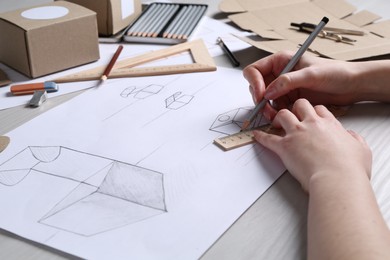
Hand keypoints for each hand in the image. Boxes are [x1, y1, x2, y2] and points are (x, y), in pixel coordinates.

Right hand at [243, 51, 359, 119]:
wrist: (352, 85)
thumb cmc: (336, 72)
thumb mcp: (311, 74)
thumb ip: (288, 81)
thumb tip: (268, 92)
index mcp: (282, 61)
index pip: (256, 70)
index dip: (255, 83)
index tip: (261, 95)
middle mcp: (280, 73)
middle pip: (257, 87)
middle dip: (259, 99)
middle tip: (266, 110)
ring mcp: (284, 87)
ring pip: (265, 100)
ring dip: (267, 109)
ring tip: (275, 116)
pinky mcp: (290, 99)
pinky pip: (275, 108)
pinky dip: (276, 114)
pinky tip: (283, 117)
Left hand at [253, 99, 371, 192]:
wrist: (337, 179)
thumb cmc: (349, 168)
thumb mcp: (361, 149)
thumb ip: (355, 140)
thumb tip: (351, 136)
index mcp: (329, 125)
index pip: (319, 109)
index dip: (314, 111)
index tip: (311, 115)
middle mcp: (312, 125)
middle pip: (300, 105)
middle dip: (295, 108)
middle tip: (292, 114)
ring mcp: (296, 134)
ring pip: (282, 115)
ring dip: (277, 118)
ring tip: (275, 122)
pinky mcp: (284, 147)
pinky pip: (268, 138)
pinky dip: (261, 136)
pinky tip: (256, 134)